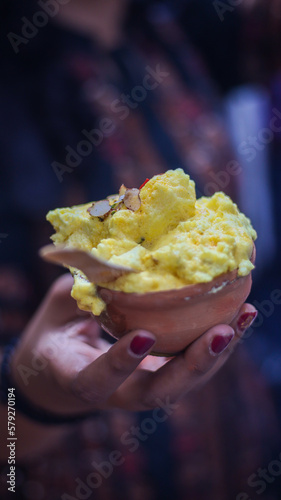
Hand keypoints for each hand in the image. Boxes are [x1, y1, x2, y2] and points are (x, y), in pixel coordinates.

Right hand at [11, 274, 256, 416]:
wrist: (62, 373)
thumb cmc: (55, 340)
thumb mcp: (54, 316)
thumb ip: (77, 294)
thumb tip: (103, 257)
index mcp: (80, 381)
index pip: (98, 380)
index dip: (120, 362)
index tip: (144, 336)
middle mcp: (119, 393)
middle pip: (160, 393)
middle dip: (194, 365)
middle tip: (220, 333)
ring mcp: (145, 386)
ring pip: (186, 381)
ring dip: (217, 352)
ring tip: (244, 316)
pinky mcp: (162, 374)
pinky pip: (193, 363)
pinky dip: (218, 342)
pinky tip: (242, 315)